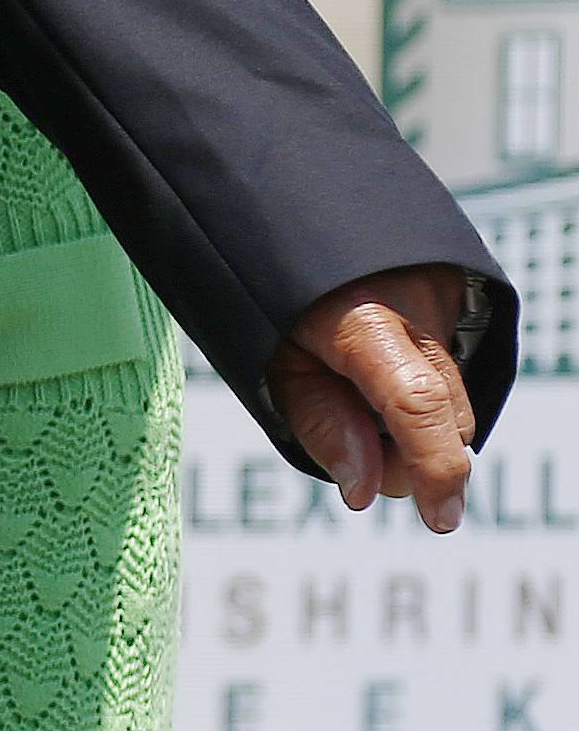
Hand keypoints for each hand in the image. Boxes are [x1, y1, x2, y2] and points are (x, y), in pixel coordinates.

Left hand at [271, 265, 481, 530]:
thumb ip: (323, 426)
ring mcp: (446, 296)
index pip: (417, 403)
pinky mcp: (458, 294)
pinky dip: (422, 383)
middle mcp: (418, 306)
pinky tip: (380, 363)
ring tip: (358, 383)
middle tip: (357, 435)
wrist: (293, 210)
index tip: (440, 520)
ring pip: (454, 395)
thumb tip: (366, 493)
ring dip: (417, 417)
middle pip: (445, 415)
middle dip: (412, 453)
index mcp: (363, 318)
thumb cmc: (271, 294)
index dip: (434, 468)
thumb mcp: (274, 363)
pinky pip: (453, 364)